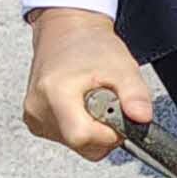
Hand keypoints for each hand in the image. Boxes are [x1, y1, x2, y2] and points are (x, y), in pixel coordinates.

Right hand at [23, 9, 149, 156]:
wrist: (67, 33)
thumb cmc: (91, 46)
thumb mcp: (122, 66)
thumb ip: (136, 94)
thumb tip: (142, 118)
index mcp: (54, 93)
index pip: (82, 136)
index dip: (108, 133)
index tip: (118, 115)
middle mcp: (38, 108)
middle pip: (80, 144)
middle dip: (104, 131)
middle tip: (108, 103)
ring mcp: (34, 117)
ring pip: (76, 144)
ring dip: (93, 129)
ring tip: (94, 101)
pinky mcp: (34, 121)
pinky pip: (66, 138)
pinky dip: (82, 127)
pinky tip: (83, 106)